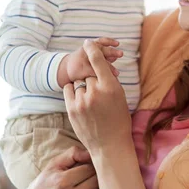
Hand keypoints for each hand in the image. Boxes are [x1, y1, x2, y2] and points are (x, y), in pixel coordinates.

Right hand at [17, 146, 103, 188]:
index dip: (92, 166)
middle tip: (95, 178)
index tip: (90, 168)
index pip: (91, 169)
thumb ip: (73, 154)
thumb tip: (91, 153)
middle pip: (97, 183)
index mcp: (62, 181)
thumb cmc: (46, 183)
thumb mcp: (54, 164)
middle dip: (98, 178)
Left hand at [63, 40, 132, 157]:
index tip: (88, 43)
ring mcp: (82, 101)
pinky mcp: (71, 109)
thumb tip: (100, 67)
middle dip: (93, 80)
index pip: (98, 61)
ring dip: (84, 88)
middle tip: (99, 94)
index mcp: (111, 87)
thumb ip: (109, 81)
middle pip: (89, 74)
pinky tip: (81, 99)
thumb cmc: (118, 119)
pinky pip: (69, 90)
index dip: (92, 49)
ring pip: (79, 83)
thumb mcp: (119, 97)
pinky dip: (74, 92)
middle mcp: (95, 92)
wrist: (109, 145)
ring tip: (92, 102)